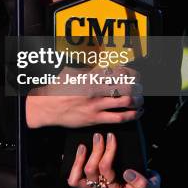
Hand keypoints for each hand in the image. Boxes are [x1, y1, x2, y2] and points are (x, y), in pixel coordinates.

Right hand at [26, 64, 142, 128]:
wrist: (47, 107)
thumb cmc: (58, 89)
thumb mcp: (72, 73)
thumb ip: (89, 70)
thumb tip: (105, 68)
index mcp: (90, 76)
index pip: (117, 71)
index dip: (129, 72)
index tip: (132, 73)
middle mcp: (95, 90)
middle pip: (125, 85)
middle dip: (136, 86)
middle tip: (140, 86)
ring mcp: (96, 105)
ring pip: (125, 101)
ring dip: (137, 100)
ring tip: (141, 98)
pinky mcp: (95, 119)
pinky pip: (119, 118)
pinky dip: (132, 115)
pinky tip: (138, 112)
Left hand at [67, 132, 160, 187]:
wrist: (144, 186)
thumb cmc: (148, 185)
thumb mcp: (153, 187)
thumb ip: (144, 185)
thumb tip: (128, 174)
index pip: (106, 169)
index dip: (107, 151)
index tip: (112, 136)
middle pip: (91, 170)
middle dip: (95, 150)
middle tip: (100, 135)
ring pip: (79, 176)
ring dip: (81, 156)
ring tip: (86, 143)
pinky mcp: (88, 185)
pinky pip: (74, 179)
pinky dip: (73, 166)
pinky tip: (78, 152)